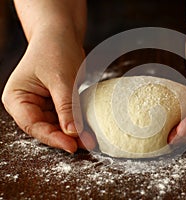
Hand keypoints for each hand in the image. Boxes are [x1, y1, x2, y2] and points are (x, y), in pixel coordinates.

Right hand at [2, 36, 95, 152]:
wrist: (61, 34)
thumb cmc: (55, 50)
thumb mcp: (61, 79)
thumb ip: (66, 107)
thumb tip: (73, 133)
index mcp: (17, 98)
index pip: (33, 125)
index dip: (52, 138)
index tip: (71, 146)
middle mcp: (26, 104)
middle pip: (45, 128)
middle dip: (65, 137)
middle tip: (86, 144)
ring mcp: (41, 104)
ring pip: (57, 125)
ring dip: (73, 132)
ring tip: (90, 139)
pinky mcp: (55, 103)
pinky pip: (65, 117)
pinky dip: (76, 123)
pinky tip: (88, 128)